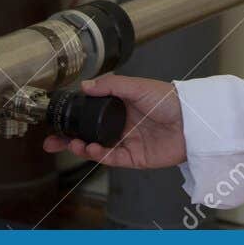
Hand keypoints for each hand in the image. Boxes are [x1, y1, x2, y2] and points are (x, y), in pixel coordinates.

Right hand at [41, 75, 186, 169]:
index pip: (92, 114)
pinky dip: (99, 156)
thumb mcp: (138, 86)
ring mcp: (128, 142)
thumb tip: (85, 85)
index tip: (58, 119)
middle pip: (90, 134)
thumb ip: (111, 85)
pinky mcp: (136, 158)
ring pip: (98, 148)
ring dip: (83, 147)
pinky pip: (113, 159)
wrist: (192, 121)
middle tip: (51, 141)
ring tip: (74, 143)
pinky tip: (90, 149)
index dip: (75, 118)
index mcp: (121, 107)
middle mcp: (122, 125)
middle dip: (69, 139)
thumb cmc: (169, 99)